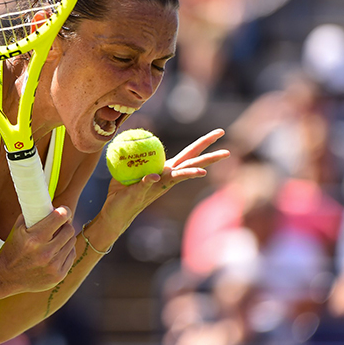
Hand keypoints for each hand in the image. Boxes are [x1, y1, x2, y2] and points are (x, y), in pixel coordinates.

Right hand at [0, 207, 76, 293]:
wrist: (6, 276)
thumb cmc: (12, 249)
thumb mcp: (18, 228)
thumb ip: (34, 214)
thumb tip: (52, 205)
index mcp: (34, 239)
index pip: (60, 217)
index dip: (64, 211)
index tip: (64, 211)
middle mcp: (45, 253)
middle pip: (69, 230)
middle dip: (65, 225)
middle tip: (60, 225)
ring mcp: (53, 267)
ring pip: (72, 242)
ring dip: (66, 238)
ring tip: (56, 238)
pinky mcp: (58, 276)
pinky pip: (71, 255)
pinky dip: (66, 250)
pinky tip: (57, 250)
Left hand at [103, 128, 229, 231]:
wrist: (115, 211)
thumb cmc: (122, 189)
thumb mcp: (129, 167)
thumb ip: (135, 154)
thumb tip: (135, 136)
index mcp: (166, 170)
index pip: (188, 154)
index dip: (203, 143)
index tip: (219, 133)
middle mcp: (166, 178)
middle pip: (190, 163)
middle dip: (209, 156)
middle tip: (228, 150)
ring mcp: (157, 186)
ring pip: (176, 177)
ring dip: (189, 173)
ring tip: (203, 171)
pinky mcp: (142, 192)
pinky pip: (146, 184)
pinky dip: (150, 180)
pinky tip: (155, 177)